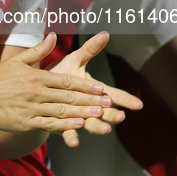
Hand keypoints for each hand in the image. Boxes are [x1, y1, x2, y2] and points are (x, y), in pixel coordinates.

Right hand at [0, 33, 118, 135]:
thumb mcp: (17, 61)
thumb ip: (39, 50)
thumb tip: (54, 35)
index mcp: (36, 76)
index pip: (66, 81)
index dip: (85, 86)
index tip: (101, 88)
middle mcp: (36, 92)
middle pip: (68, 97)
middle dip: (90, 100)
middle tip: (107, 103)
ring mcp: (30, 108)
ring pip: (61, 111)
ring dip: (82, 113)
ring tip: (99, 114)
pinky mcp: (24, 122)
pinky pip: (48, 124)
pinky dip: (64, 125)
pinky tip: (77, 125)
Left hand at [50, 32, 142, 146]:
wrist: (38, 88)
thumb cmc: (59, 73)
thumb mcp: (74, 60)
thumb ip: (90, 49)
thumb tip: (105, 33)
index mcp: (93, 91)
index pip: (113, 95)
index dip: (125, 99)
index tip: (138, 104)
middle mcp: (88, 106)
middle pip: (104, 112)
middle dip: (112, 114)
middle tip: (120, 116)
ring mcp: (76, 116)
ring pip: (90, 124)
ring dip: (97, 127)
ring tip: (104, 130)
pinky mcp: (62, 125)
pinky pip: (68, 132)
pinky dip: (72, 137)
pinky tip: (74, 142)